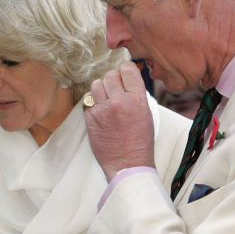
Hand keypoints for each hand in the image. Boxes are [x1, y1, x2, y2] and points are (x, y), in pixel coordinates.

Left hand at [85, 63, 154, 180]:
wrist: (128, 163)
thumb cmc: (140, 142)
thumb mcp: (146, 114)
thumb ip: (136, 95)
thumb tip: (126, 81)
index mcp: (137, 99)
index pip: (128, 70)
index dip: (125, 71)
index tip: (124, 76)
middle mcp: (120, 101)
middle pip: (110, 75)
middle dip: (112, 80)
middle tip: (115, 90)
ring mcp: (103, 110)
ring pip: (96, 85)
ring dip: (101, 89)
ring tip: (106, 99)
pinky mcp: (91, 118)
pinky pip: (89, 101)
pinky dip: (94, 104)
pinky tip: (100, 112)